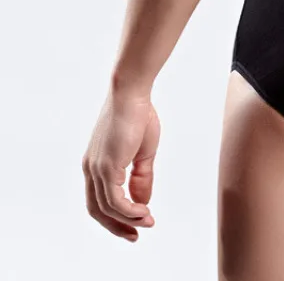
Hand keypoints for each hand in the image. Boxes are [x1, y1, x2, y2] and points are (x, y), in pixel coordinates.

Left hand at [82, 87, 160, 239]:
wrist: (132, 93)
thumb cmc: (138, 115)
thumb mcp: (142, 153)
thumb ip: (141, 177)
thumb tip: (142, 202)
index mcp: (96, 164)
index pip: (99, 199)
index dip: (115, 216)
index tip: (136, 223)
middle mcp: (91, 168)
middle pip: (97, 210)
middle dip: (117, 226)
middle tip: (136, 235)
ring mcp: (97, 168)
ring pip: (107, 207)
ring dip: (127, 219)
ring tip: (148, 222)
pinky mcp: (106, 166)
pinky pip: (114, 200)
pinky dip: (129, 210)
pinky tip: (143, 211)